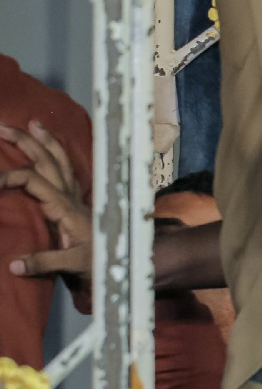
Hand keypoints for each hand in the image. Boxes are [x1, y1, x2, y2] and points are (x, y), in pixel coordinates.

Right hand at [0, 120, 91, 282]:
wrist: (123, 262)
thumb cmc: (101, 262)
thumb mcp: (73, 264)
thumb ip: (44, 262)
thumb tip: (13, 264)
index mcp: (65, 207)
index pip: (34, 181)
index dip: (12, 177)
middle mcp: (70, 196)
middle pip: (48, 161)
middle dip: (26, 141)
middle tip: (3, 127)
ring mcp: (74, 197)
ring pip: (60, 161)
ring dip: (45, 141)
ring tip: (33, 123)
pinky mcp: (75, 203)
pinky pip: (66, 172)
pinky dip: (57, 155)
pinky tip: (50, 148)